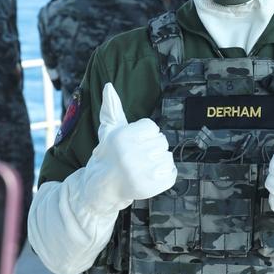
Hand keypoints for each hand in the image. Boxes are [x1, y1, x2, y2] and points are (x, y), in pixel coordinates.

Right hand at [84, 83, 176, 213]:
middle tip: (137, 157)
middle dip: (152, 148)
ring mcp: (142, 172)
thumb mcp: (109, 130)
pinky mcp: (150, 187)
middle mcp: (131, 154)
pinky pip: (171, 174)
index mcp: (123, 137)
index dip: (145, 135)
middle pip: (162, 141)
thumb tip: (109, 86)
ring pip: (168, 157)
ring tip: (143, 167)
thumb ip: (112, 108)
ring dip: (159, 162)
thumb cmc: (108, 155)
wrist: (102, 186)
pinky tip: (150, 176)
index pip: (153, 127)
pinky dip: (164, 175)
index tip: (133, 144)